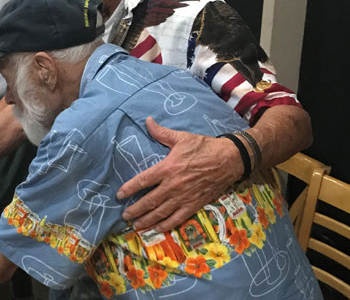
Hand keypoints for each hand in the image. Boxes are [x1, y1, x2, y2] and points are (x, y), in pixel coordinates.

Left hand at [117, 117, 242, 232]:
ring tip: (135, 225)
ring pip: (161, 213)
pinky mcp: (194, 205)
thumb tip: (148, 120)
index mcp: (167, 168)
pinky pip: (177, 218)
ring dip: (146, 221)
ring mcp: (183, 197)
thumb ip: (161, 132)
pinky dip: (165, 225)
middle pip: (149, 201)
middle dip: (135, 210)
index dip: (129, 189)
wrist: (230, 159)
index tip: (119, 195)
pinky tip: (156, 229)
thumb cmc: (204, 147)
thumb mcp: (182, 138)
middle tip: (124, 216)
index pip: (142, 181)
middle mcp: (173, 186)